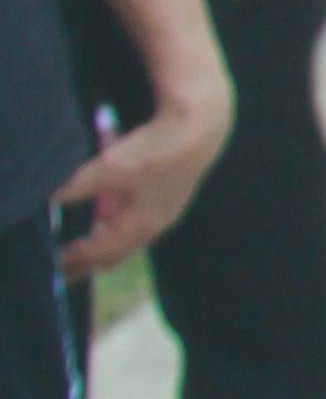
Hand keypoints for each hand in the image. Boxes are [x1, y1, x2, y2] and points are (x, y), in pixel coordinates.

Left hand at [58, 84, 233, 278]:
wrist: (199, 127)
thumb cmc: (155, 151)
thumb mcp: (110, 168)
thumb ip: (79, 185)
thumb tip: (53, 198)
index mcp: (142, 224)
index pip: (104, 250)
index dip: (80, 258)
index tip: (57, 263)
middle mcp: (156, 224)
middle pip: (121, 252)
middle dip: (94, 262)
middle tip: (71, 270)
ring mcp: (166, 210)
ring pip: (131, 237)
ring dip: (108, 243)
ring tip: (88, 246)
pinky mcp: (170, 195)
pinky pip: (140, 222)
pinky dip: (121, 226)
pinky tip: (112, 216)